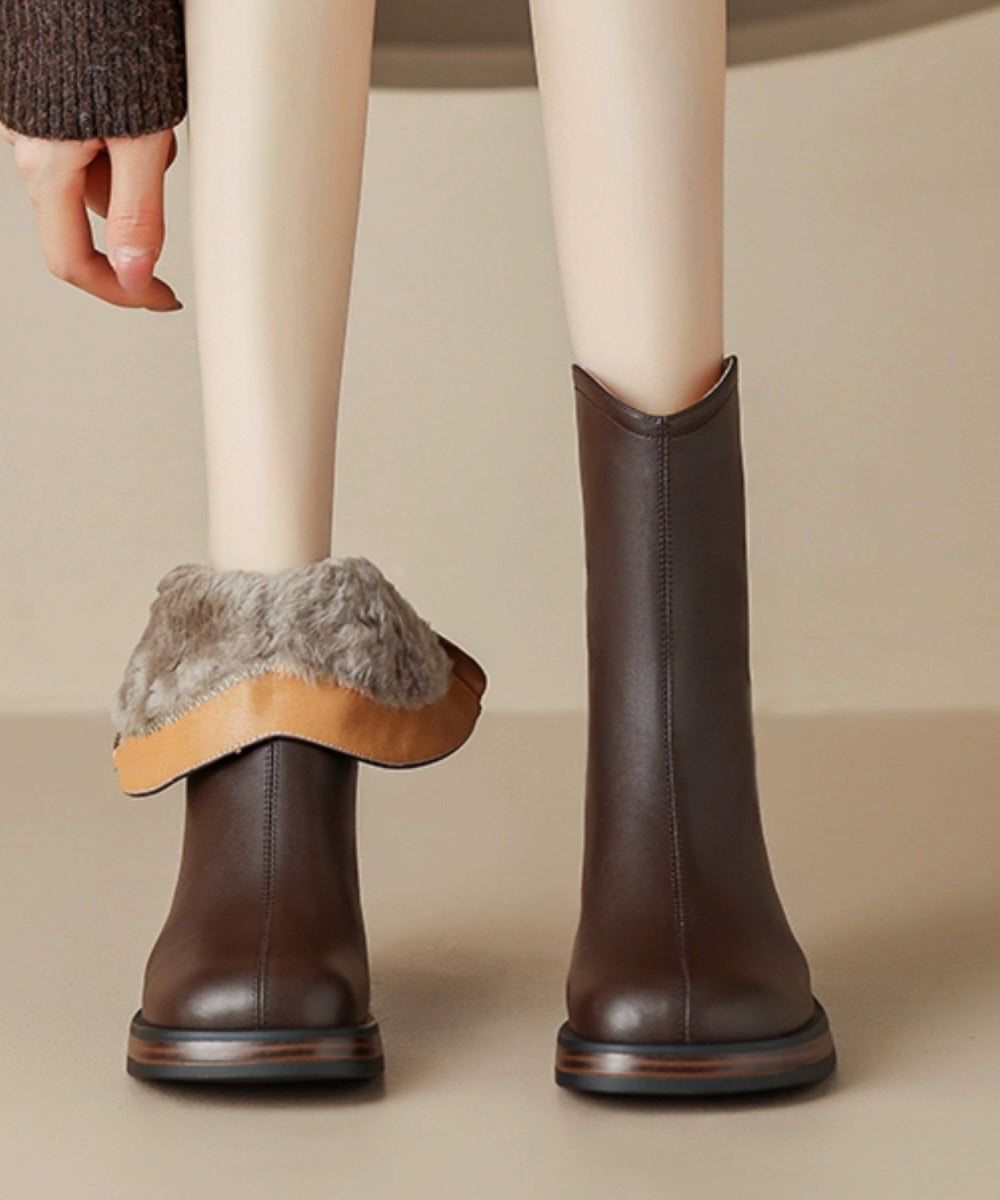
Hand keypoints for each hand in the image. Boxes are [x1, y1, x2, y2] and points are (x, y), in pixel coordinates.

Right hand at [0, 120, 181, 310]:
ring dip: (133, 161)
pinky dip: (120, 136)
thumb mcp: (141, 139)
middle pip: (94, 214)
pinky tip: (133, 101)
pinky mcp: (50, 105)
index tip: (160, 298)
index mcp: (46, 167)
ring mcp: (35, 125)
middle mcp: (30, 149)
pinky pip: (90, 139)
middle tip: (163, 155)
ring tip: (150, 116)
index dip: (122, 290)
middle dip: (138, 201)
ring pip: (97, 174)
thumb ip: (136, 211)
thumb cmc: (110, 35)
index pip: (74, 261)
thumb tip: (134, 275)